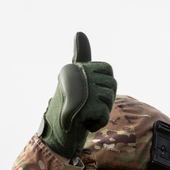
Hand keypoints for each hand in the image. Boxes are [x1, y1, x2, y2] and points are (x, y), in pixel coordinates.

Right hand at [38, 32, 116, 158]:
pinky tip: (84, 124)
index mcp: (73, 68)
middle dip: (106, 101)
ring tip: (85, 115)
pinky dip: (98, 123)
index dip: (106, 86)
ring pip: (110, 98)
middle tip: (89, 108)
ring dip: (102, 112)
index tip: (91, 96)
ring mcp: (79, 89)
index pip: (108, 69)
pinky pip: (105, 113)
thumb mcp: (77, 82)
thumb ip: (81, 59)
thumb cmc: (70, 111)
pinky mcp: (83, 105)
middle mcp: (74, 74)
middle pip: (112, 84)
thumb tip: (79, 33)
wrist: (57, 137)